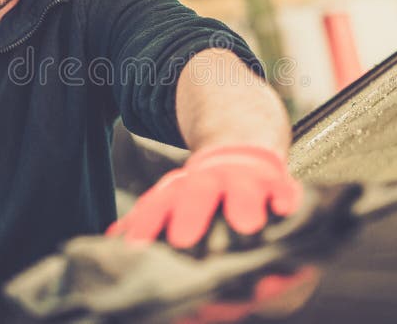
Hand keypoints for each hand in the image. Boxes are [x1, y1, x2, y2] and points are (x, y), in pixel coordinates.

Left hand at [106, 145, 302, 247]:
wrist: (242, 148)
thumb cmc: (203, 191)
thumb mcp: (172, 197)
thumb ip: (148, 219)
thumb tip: (111, 239)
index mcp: (182, 189)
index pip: (159, 204)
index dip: (145, 224)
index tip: (133, 247)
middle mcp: (212, 182)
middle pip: (198, 192)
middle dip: (191, 213)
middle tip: (182, 240)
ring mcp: (246, 180)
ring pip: (242, 189)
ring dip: (242, 204)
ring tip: (245, 226)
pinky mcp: (277, 183)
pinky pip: (283, 188)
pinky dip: (285, 197)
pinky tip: (285, 210)